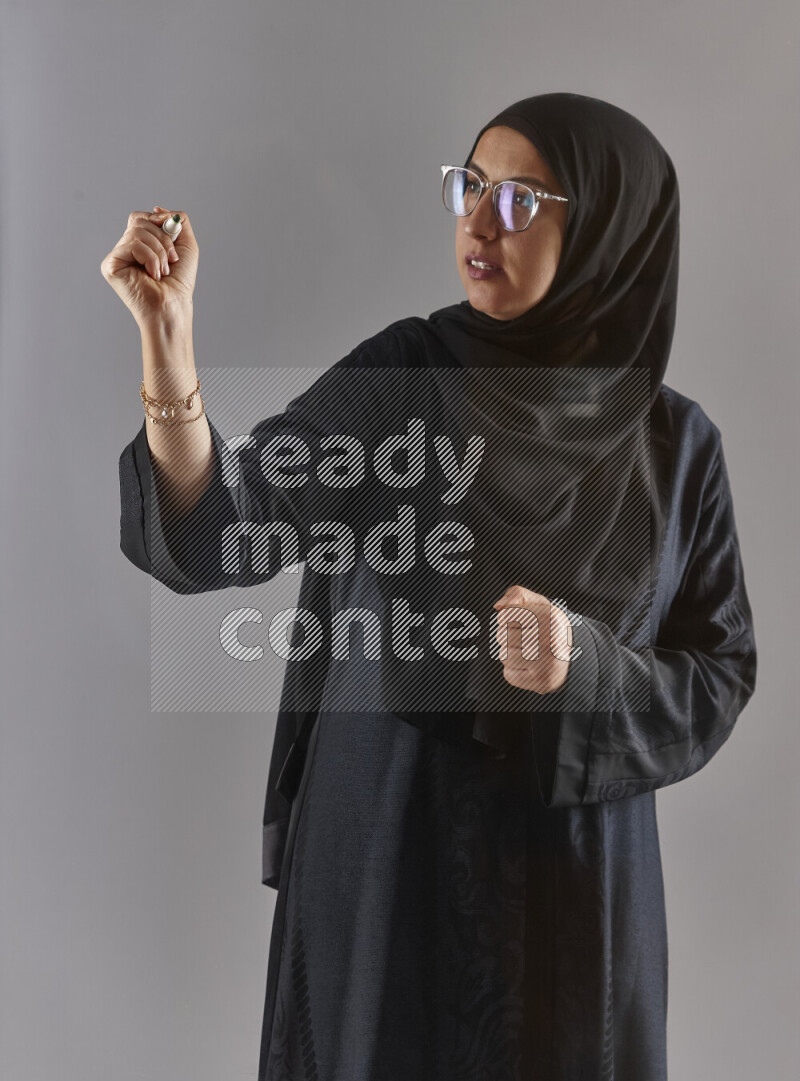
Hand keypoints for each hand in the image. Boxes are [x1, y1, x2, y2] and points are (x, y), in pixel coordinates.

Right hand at [100, 206, 197, 327]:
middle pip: (139, 221)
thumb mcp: (186, 245)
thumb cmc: (179, 282)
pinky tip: (152, 274)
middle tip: (171, 261)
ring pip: (137, 231)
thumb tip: (157, 209)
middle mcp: (126, 249)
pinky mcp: (110, 265)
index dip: (157, 221)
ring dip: (159, 251)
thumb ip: (178, 221)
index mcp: (140, 244)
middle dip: (163, 239)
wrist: (173, 305)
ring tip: (161, 272)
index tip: (173, 236)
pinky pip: (132, 243)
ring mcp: (117, 256)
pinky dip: (150, 257)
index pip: (141, 218)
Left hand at [492, 584, 572, 693]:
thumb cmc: (547, 625)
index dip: (508, 617)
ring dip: (510, 653)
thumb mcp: (538, 603)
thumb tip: (499, 606)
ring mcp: (547, 664)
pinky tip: (529, 665)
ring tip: (528, 651)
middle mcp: (550, 640)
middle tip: (525, 637)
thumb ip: (517, 594)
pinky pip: (509, 674)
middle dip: (507, 635)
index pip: (505, 616)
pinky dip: (514, 670)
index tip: (522, 620)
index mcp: (549, 617)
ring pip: (503, 655)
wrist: (571, 656)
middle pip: (502, 636)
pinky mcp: (541, 683)